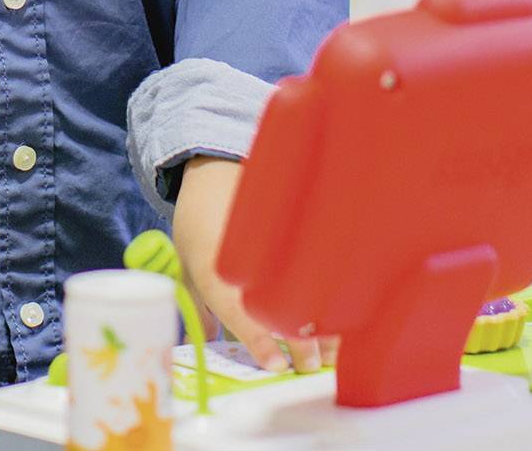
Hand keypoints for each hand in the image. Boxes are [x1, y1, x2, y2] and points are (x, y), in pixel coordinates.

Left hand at [171, 157, 334, 373]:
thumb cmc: (198, 217)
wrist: (216, 164)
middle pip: (279, 301)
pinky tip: (344, 312)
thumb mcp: (187, 262)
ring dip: (324, 321)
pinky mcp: (297, 222)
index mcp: (213, 263)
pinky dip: (333, 290)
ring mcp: (276, 234)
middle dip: (300, 340)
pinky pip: (320, 261)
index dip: (259, 339)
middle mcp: (246, 251)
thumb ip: (198, 306)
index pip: (237, 307)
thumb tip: (202, 342)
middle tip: (310, 366)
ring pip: (307, 283)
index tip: (276, 365)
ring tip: (334, 348)